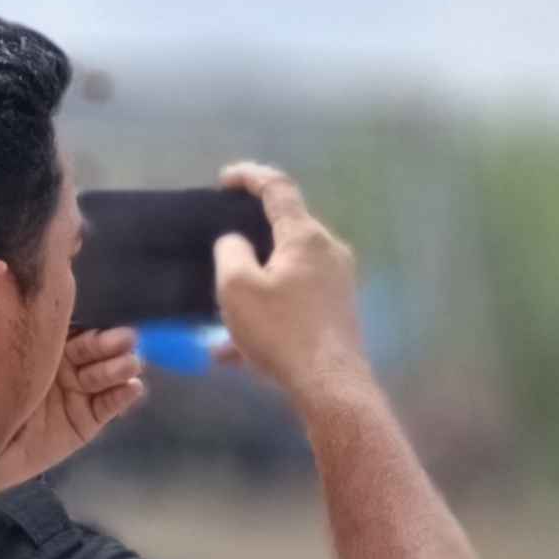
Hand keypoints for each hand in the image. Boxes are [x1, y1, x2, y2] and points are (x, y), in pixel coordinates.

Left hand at [0, 326, 143, 492]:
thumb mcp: (5, 362)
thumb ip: (32, 338)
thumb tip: (48, 298)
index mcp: (41, 348)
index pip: (74, 333)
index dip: (92, 331)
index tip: (108, 327)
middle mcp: (62, 369)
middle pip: (93, 352)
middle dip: (111, 346)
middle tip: (127, 341)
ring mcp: (75, 396)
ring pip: (104, 377)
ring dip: (119, 369)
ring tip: (130, 365)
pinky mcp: (84, 424)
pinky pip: (107, 407)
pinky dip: (122, 397)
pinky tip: (132, 388)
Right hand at [212, 161, 369, 397]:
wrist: (329, 382)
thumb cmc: (280, 330)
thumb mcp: (237, 288)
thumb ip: (230, 253)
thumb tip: (234, 242)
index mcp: (305, 237)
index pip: (278, 189)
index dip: (250, 176)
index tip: (225, 179)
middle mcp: (328, 251)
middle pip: (285, 230)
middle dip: (251, 238)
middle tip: (221, 248)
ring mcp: (338, 281)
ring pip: (287, 270)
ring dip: (255, 285)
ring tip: (223, 313)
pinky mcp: (338, 309)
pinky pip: (294, 299)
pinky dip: (267, 311)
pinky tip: (237, 350)